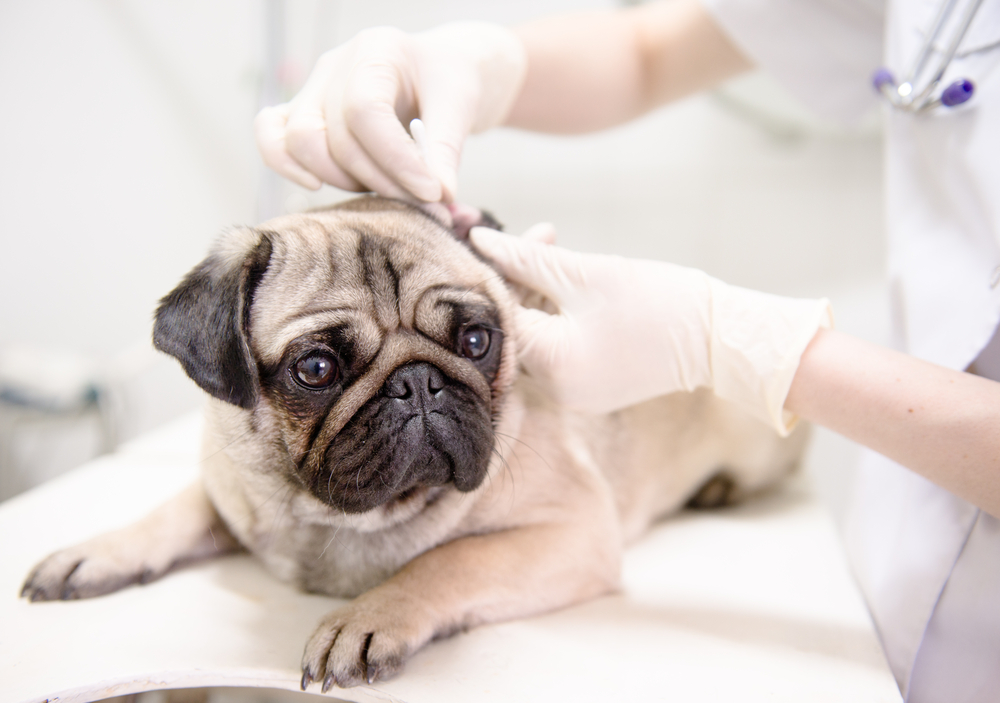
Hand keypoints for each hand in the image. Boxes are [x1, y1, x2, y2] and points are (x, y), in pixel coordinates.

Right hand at [255, 23, 526, 201]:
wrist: (434, 75)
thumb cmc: (446, 82)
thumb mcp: (460, 106)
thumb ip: (447, 150)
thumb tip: (441, 197)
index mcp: (375, 51)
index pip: (366, 111)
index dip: (396, 159)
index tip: (432, 192)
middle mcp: (334, 66)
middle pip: (335, 137)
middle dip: (380, 180)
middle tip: (421, 202)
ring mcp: (311, 89)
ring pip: (301, 143)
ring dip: (344, 180)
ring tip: (388, 189)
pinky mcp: (300, 113)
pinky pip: (271, 136)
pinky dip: (286, 165)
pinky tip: (316, 186)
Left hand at [469, 226, 831, 433]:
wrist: (723, 338)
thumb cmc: (662, 301)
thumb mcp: (588, 272)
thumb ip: (526, 259)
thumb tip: (478, 240)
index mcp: (553, 365)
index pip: (497, 316)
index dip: (484, 270)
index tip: (475, 232)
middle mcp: (555, 390)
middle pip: (510, 328)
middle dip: (507, 277)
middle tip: (509, 232)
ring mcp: (571, 393)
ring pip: (530, 335)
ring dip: (530, 291)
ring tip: (543, 243)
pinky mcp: (585, 386)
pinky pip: (552, 347)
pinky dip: (550, 312)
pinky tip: (556, 273)